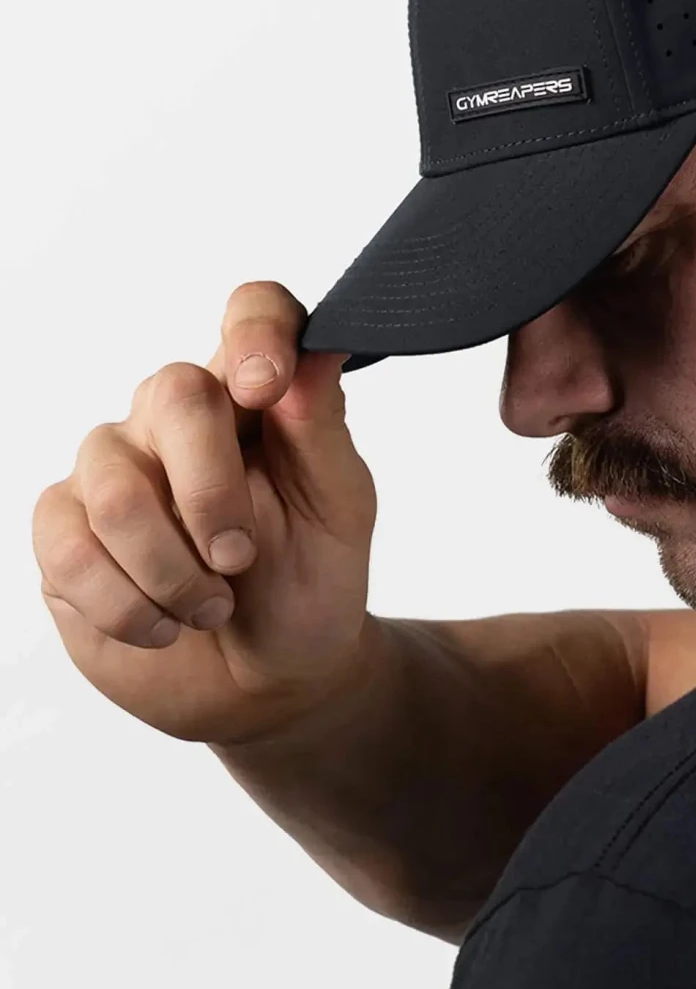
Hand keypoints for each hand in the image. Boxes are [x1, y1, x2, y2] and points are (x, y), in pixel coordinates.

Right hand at [33, 282, 378, 744]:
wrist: (267, 678)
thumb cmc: (314, 579)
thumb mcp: (339, 508)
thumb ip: (320, 428)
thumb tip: (314, 350)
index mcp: (259, 393)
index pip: (254, 311)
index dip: (255, 332)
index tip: (266, 387)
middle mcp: (180, 413)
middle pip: (172, 393)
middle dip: (211, 492)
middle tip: (241, 558)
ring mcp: (114, 464)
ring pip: (115, 488)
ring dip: (173, 570)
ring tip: (213, 606)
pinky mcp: (64, 527)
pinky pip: (69, 548)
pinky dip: (128, 604)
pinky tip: (165, 625)